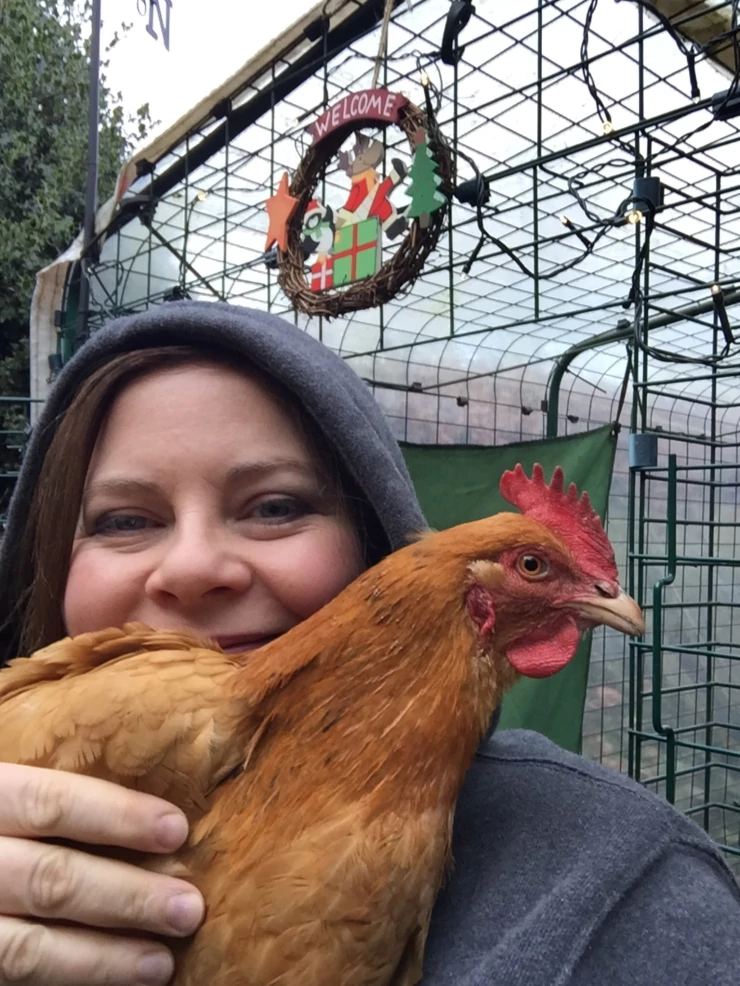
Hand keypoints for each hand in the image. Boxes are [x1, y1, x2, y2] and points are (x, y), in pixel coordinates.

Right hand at [0, 763, 203, 984]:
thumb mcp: (2, 792)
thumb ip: (46, 795)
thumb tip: (147, 793)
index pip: (47, 801)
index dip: (115, 815)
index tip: (176, 829)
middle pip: (48, 878)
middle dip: (125, 896)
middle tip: (188, 908)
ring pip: (25, 948)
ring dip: (100, 958)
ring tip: (160, 964)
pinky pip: (9, 979)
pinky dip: (66, 982)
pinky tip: (109, 985)